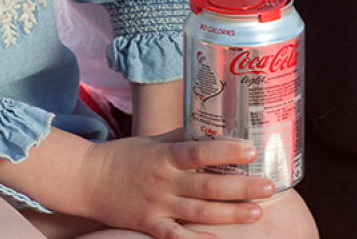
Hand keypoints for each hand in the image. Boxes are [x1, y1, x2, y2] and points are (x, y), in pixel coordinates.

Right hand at [79, 132, 274, 238]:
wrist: (88, 179)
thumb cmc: (124, 157)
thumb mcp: (152, 141)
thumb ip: (180, 138)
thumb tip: (211, 128)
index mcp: (164, 156)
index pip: (200, 151)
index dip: (226, 152)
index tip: (250, 150)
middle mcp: (163, 181)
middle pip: (207, 186)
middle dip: (240, 187)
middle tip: (268, 185)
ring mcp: (157, 206)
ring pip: (199, 213)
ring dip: (230, 214)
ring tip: (257, 212)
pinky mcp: (149, 226)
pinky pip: (177, 237)